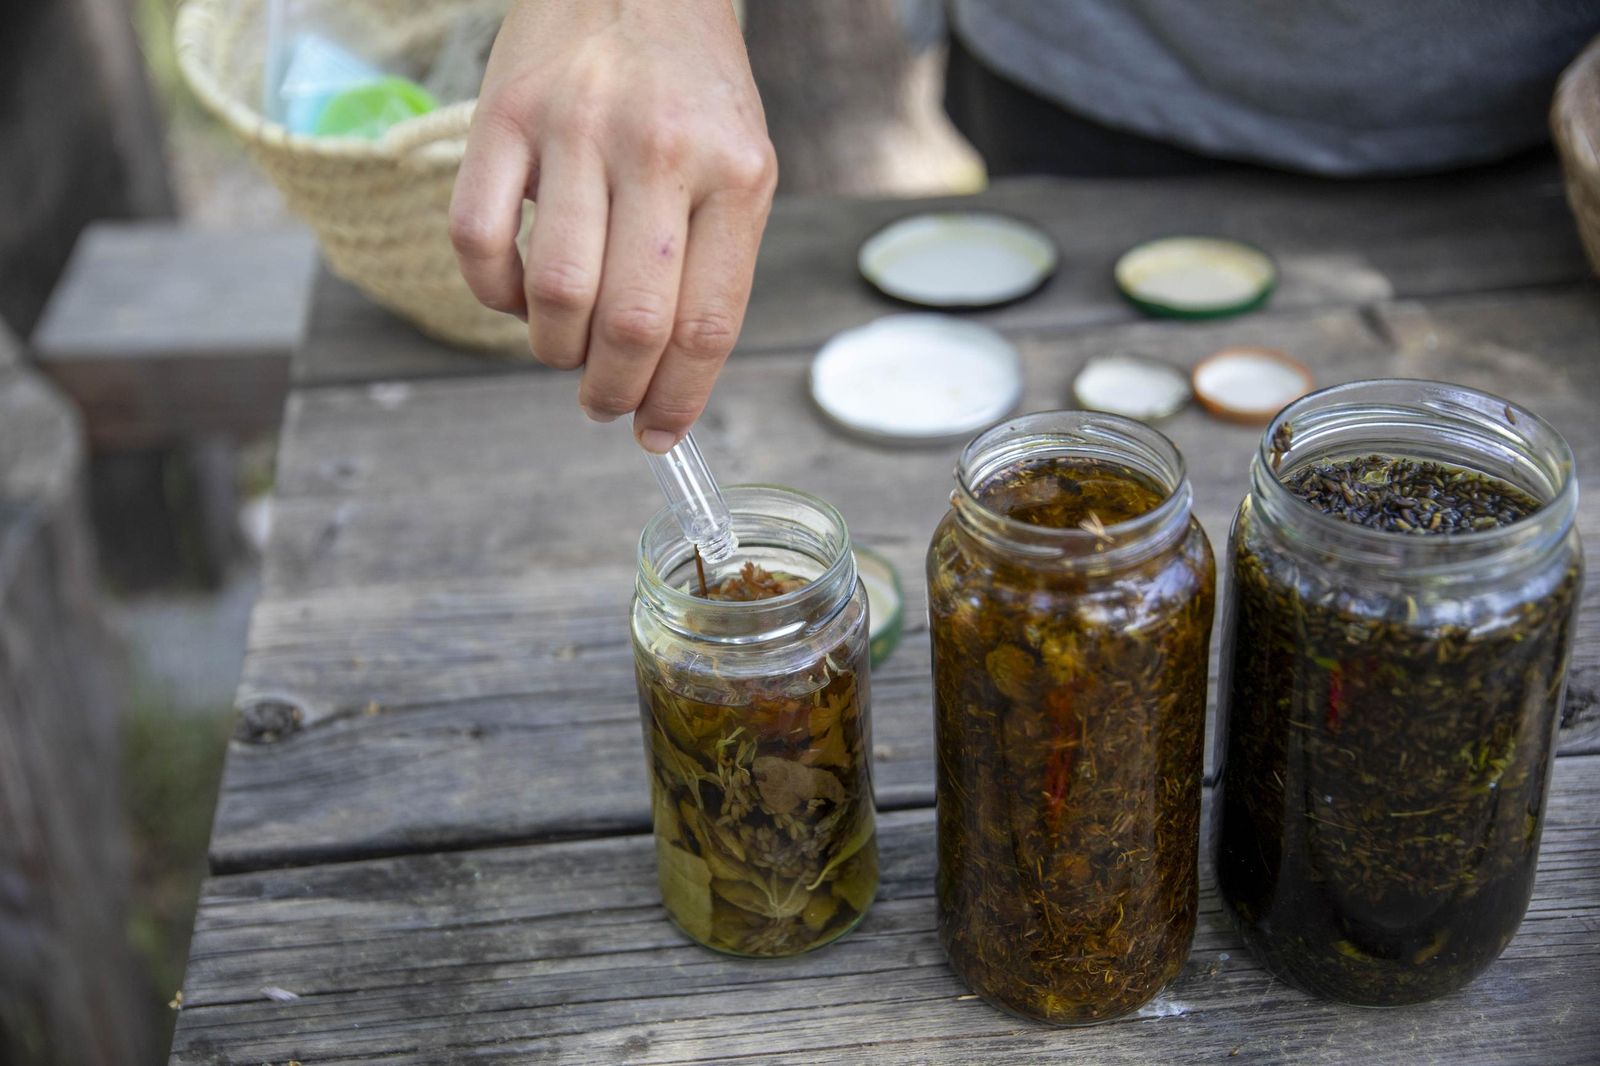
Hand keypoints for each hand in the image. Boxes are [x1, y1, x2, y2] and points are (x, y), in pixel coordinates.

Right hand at [450, 0, 776, 452]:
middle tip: (604, 401)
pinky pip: (478, 239)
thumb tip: (668, 377)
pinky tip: (514, 295)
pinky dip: (491, 293)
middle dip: (615, 391)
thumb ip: (713, 261)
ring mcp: (577, 129)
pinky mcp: (502, 114)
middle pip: (632, 323)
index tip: (657, 433)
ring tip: (564, 350)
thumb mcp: (739, 164)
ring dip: (554, 350)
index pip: (708, 325)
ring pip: (556, 292)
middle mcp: (661, 151)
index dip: (679, 400)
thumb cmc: (691, 86)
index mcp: (737, 174)